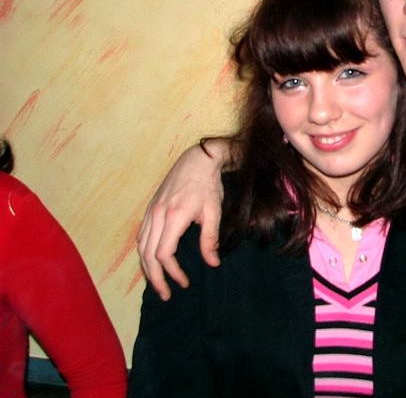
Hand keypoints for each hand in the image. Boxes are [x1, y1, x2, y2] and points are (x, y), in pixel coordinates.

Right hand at [137, 141, 227, 299]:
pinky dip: (144, 252)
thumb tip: (212, 264)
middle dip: (155, 278)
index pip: (164, 254)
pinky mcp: (150, 208)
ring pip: (141, 246)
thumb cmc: (208, 185)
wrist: (197, 160)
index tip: (184, 283)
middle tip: (166, 294)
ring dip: (147, 268)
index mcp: (174, 216)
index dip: (172, 272)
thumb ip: (210, 239)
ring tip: (157, 283)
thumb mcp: (214, 212)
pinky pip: (142, 235)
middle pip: (147, 254)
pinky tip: (152, 261)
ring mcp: (151, 211)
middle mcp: (157, 215)